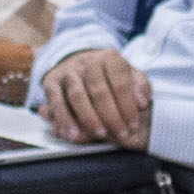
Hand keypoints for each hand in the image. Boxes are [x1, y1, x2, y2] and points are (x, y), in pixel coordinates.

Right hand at [38, 41, 154, 146]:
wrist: (79, 64)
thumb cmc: (110, 76)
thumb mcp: (130, 75)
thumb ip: (140, 87)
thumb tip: (142, 102)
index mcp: (110, 58)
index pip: (120, 82)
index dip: (128, 106)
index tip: (134, 125)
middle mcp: (87, 62)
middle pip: (99, 90)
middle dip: (111, 116)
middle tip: (120, 134)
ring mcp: (68, 72)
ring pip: (77, 95)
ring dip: (89, 118)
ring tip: (100, 135)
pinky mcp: (51, 82)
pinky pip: (56, 101)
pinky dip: (64, 119)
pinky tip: (74, 134)